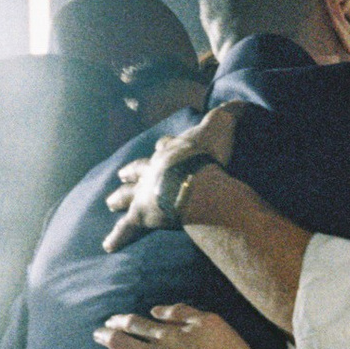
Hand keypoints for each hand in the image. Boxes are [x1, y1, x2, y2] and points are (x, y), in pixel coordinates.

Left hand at [104, 103, 250, 251]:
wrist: (192, 179)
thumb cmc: (206, 154)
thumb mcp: (219, 126)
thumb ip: (229, 113)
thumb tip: (241, 102)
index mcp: (170, 151)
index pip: (165, 146)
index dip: (164, 147)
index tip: (160, 145)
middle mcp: (153, 170)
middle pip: (139, 169)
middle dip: (131, 172)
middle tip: (121, 174)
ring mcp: (144, 193)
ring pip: (127, 196)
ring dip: (119, 198)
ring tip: (109, 203)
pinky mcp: (142, 215)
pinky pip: (127, 228)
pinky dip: (118, 237)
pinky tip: (108, 246)